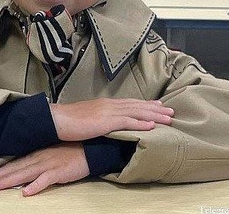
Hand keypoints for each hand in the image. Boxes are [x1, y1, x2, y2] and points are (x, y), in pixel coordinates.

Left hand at [0, 143, 88, 195]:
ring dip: (9, 180)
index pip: (13, 163)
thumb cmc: (70, 151)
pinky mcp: (59, 172)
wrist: (90, 149)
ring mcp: (49, 164)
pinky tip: (26, 192)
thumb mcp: (50, 153)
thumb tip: (21, 170)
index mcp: (36, 153)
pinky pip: (46, 180)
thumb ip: (36, 160)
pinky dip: (36, 186)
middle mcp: (39, 157)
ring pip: (25, 173)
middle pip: (15, 168)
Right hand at [50, 98, 173, 140]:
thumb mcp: (88, 118)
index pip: (130, 103)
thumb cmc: (69, 121)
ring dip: (154, 115)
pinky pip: (127, 122)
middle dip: (155, 109)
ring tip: (168, 118)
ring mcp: (109, 112)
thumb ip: (100, 120)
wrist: (58, 119)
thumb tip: (107, 125)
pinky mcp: (106, 122)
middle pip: (137, 106)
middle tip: (170, 111)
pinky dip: (141, 123)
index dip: (145, 104)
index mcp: (106, 104)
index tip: (158, 105)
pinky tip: (152, 125)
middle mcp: (110, 105)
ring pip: (137, 112)